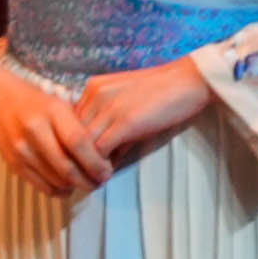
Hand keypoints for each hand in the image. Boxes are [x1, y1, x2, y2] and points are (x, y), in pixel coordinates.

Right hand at [0, 56, 112, 196]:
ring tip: (87, 183)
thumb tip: (106, 158)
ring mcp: (21, 148)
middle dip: (88, 180)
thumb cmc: (41, 106)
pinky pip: (42, 186)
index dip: (95, 162)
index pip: (78, 142)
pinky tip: (68, 185)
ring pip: (55, 180)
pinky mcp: (14, 163)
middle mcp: (33, 130)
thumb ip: (83, 128)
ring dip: (76, 186)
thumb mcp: (63, 107)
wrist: (2, 104)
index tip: (107, 171)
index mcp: (51, 112)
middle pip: (66, 166)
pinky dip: (60, 190)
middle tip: (100, 182)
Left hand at [69, 62, 211, 169]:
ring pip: (83, 144)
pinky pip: (100, 149)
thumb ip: (110, 123)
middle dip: (76, 156)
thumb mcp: (127, 103)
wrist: (189, 81)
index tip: (80, 160)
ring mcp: (108, 107)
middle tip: (83, 174)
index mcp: (92, 88)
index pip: (68, 122)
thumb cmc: (163, 94)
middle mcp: (94, 95)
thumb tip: (103, 154)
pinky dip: (101, 165)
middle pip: (71, 133)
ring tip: (95, 178)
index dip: (73, 144)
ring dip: (87, 164)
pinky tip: (108, 173)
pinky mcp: (125, 121)